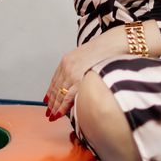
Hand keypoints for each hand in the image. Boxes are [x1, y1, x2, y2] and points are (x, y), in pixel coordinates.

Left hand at [43, 24, 160, 119]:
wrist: (112, 44)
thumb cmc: (103, 51)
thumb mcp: (85, 57)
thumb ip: (78, 68)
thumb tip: (77, 81)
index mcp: (66, 61)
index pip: (54, 80)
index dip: (50, 92)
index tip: (47, 100)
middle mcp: (67, 67)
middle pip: (55, 89)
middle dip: (51, 102)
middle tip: (49, 113)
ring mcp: (72, 74)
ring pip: (60, 94)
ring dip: (56, 107)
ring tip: (53, 116)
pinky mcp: (80, 80)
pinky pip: (69, 96)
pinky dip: (64, 106)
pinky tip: (60, 113)